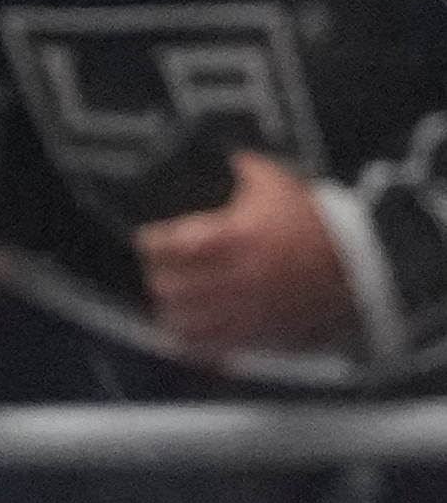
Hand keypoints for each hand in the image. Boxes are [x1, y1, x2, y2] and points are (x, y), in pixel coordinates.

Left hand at [135, 152, 359, 357]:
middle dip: (158, 273)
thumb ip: (241, 168)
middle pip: (167, 284)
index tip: (147, 238)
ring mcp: (239, 310)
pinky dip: (186, 337)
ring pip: (178, 319)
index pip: (168, 245)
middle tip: (161, 265)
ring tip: (172, 295)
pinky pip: (203, 346)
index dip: (150, 241)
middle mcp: (231, 278)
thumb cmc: (314, 224)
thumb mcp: (277, 185)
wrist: (355, 265)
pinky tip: (185, 325)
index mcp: (232, 238)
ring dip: (169, 305)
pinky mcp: (251, 334)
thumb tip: (217, 156)